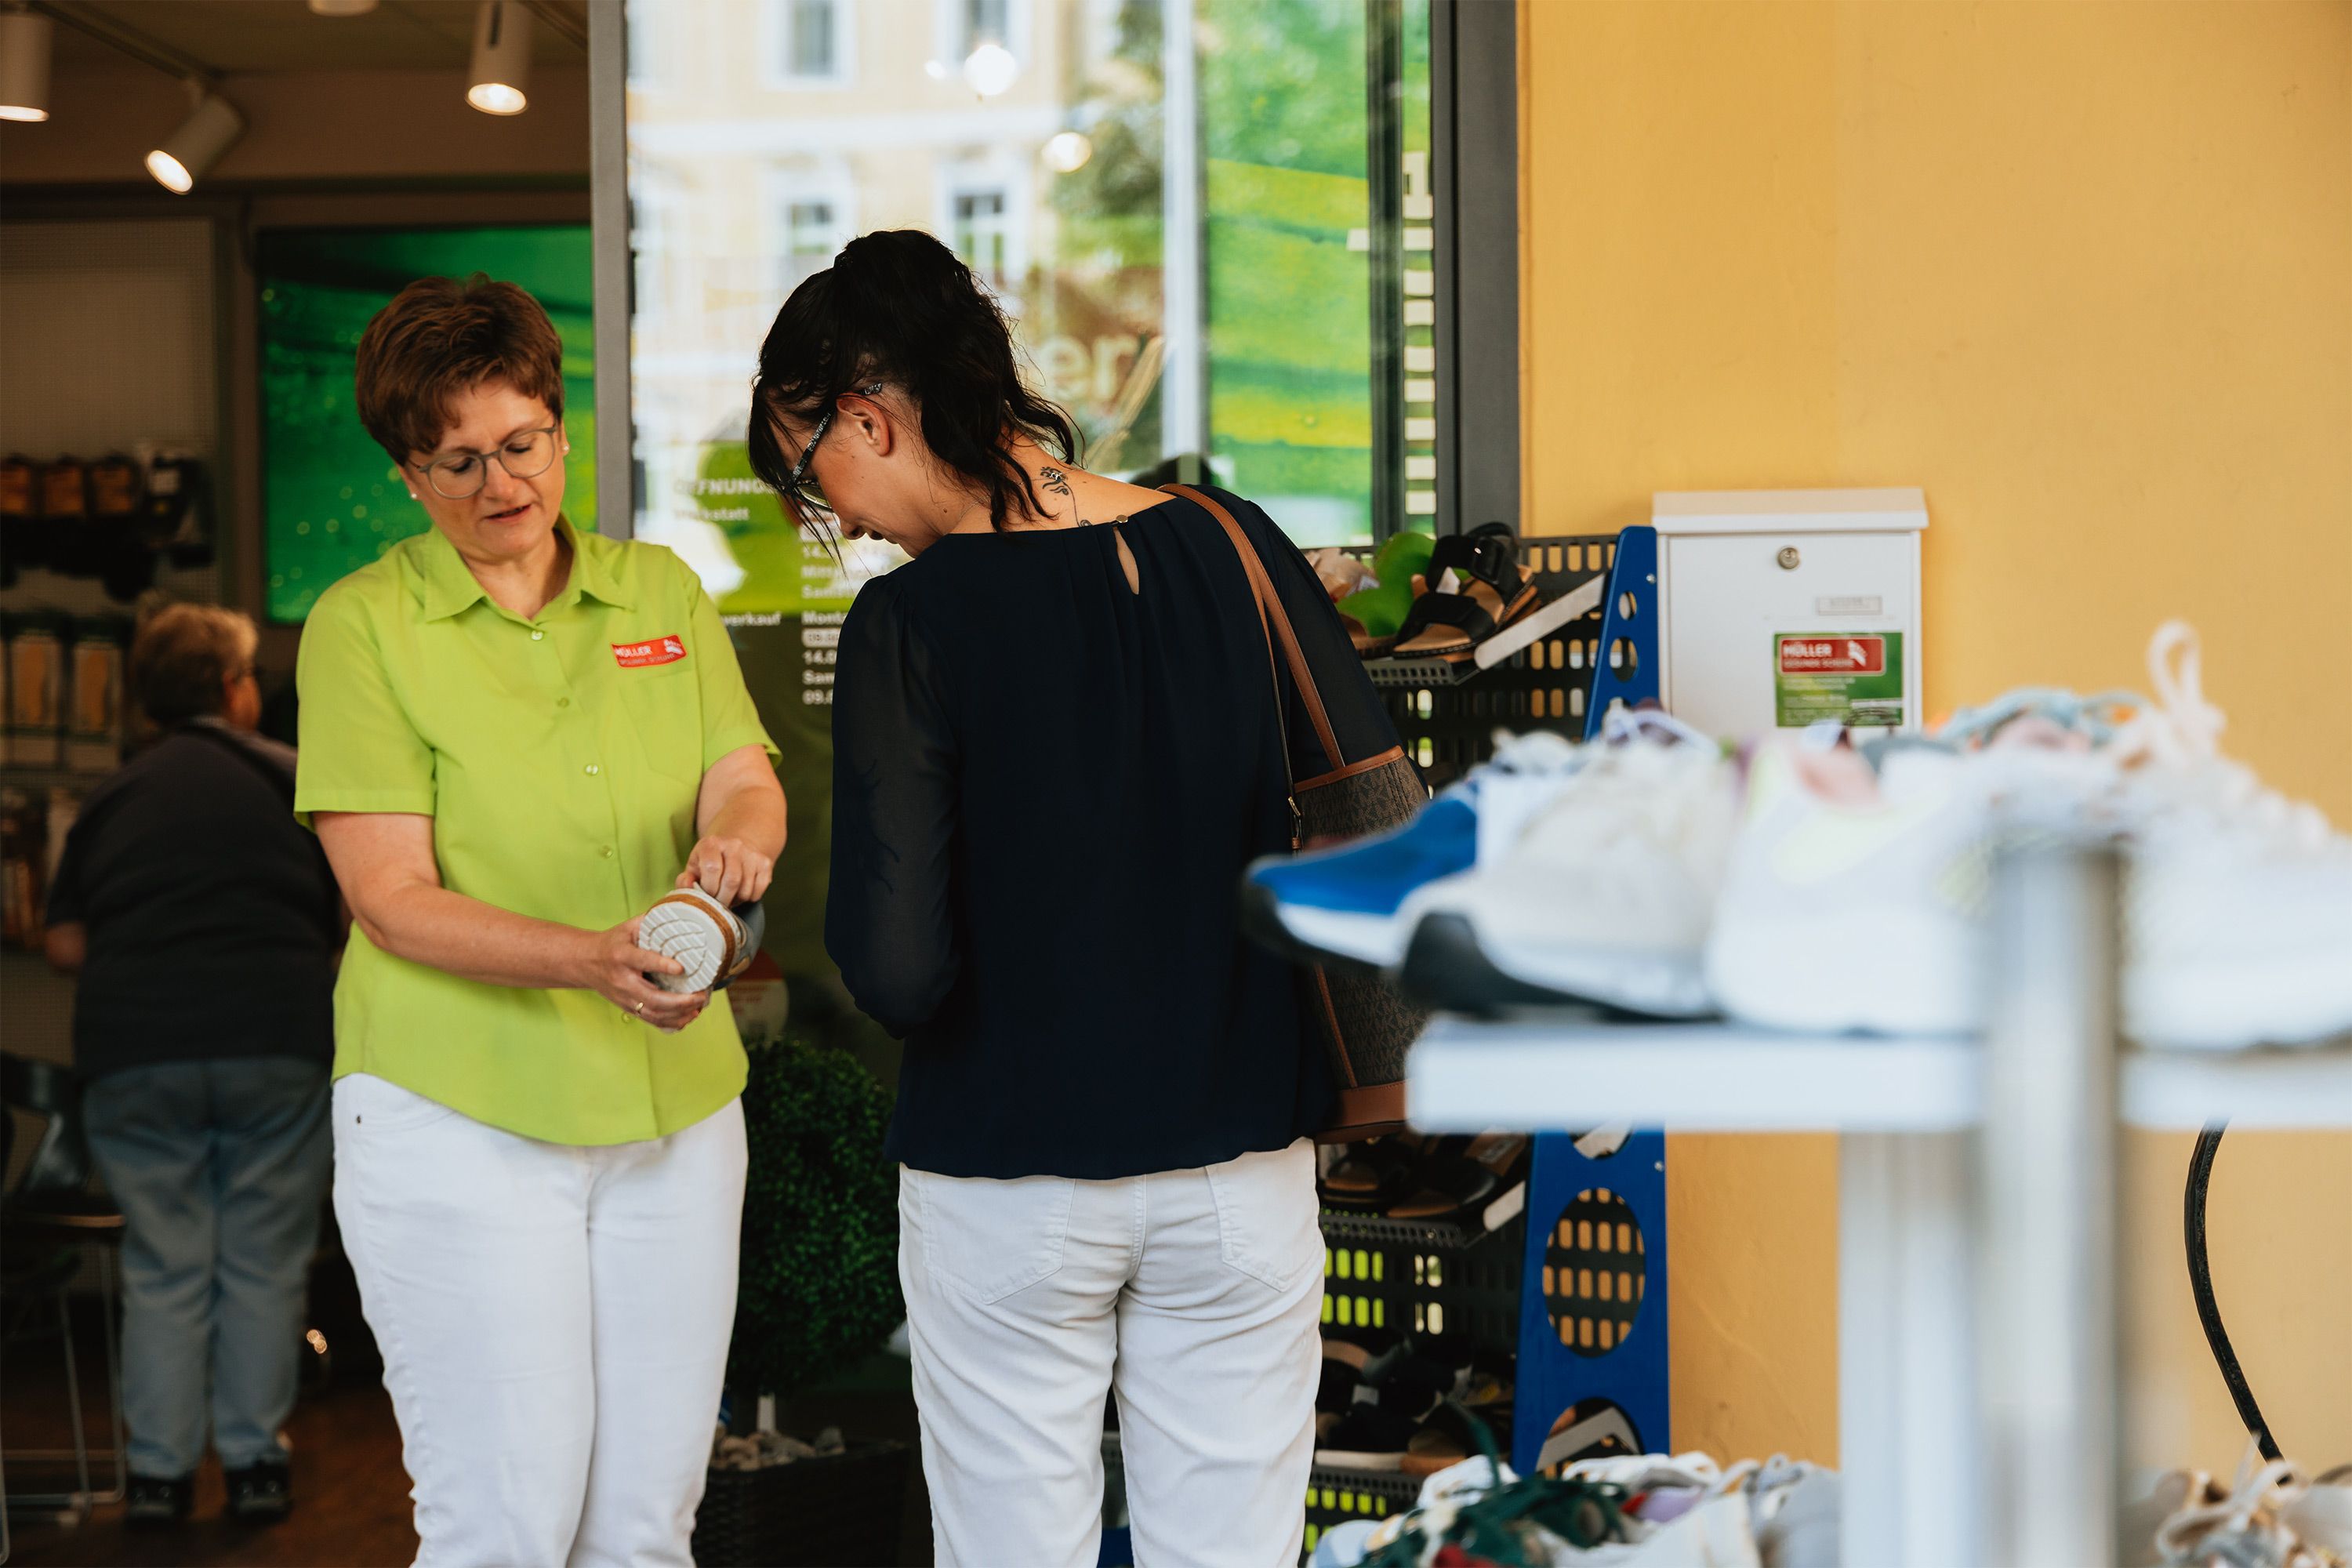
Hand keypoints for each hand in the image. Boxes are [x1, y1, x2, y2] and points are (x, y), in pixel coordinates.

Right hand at [578, 918, 709, 1032]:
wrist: (585, 963)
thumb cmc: (611, 943)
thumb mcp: (627, 928)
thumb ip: (650, 923)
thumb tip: (677, 914)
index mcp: (622, 956)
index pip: (643, 961)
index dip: (662, 965)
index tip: (681, 968)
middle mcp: (623, 981)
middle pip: (652, 997)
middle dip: (680, 1001)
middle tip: (700, 996)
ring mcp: (625, 998)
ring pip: (653, 1013)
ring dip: (678, 1014)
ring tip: (698, 1008)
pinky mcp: (628, 1008)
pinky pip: (651, 1021)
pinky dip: (671, 1023)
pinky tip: (687, 1018)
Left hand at [675, 835, 775, 905]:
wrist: (736, 844)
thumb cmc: (710, 860)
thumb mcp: (694, 866)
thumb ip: (686, 879)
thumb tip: (688, 886)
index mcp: (711, 844)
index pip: (712, 868)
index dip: (709, 888)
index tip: (707, 893)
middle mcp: (734, 845)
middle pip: (732, 881)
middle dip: (723, 899)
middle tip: (718, 902)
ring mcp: (752, 854)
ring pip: (745, 890)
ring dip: (735, 900)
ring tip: (728, 895)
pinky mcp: (765, 863)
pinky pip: (758, 891)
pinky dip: (749, 898)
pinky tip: (741, 891)